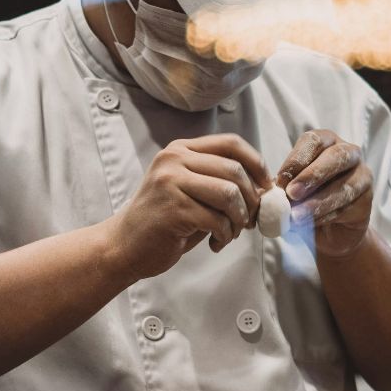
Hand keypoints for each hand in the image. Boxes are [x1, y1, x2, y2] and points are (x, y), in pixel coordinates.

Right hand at [109, 134, 270, 278]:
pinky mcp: (173, 208)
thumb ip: (220, 181)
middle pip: (234, 170)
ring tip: (230, 233)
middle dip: (251, 200)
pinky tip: (216, 243)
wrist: (123, 246)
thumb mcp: (190, 190)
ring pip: (229, 194)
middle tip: (249, 221)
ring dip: (239, 220)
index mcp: (181, 149)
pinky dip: (225, 235)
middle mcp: (174, 160)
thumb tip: (264, 188)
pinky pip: (217, 220)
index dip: (257, 164)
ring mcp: (171, 182)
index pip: (231, 144)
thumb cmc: (164, 221)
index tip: (266, 187)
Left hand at [279, 129, 373, 257]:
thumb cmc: (306, 201)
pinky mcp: (368, 200)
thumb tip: (268, 190)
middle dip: (312, 175)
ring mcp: (362, 175)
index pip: (313, 141)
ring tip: (296, 216)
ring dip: (318, 202)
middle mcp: (349, 153)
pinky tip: (310, 224)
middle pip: (335, 156)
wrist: (330, 231)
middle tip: (292, 193)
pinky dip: (327, 216)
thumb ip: (282, 187)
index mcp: (326, 142)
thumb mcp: (289, 191)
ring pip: (344, 185)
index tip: (279, 181)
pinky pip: (348, 206)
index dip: (296, 159)